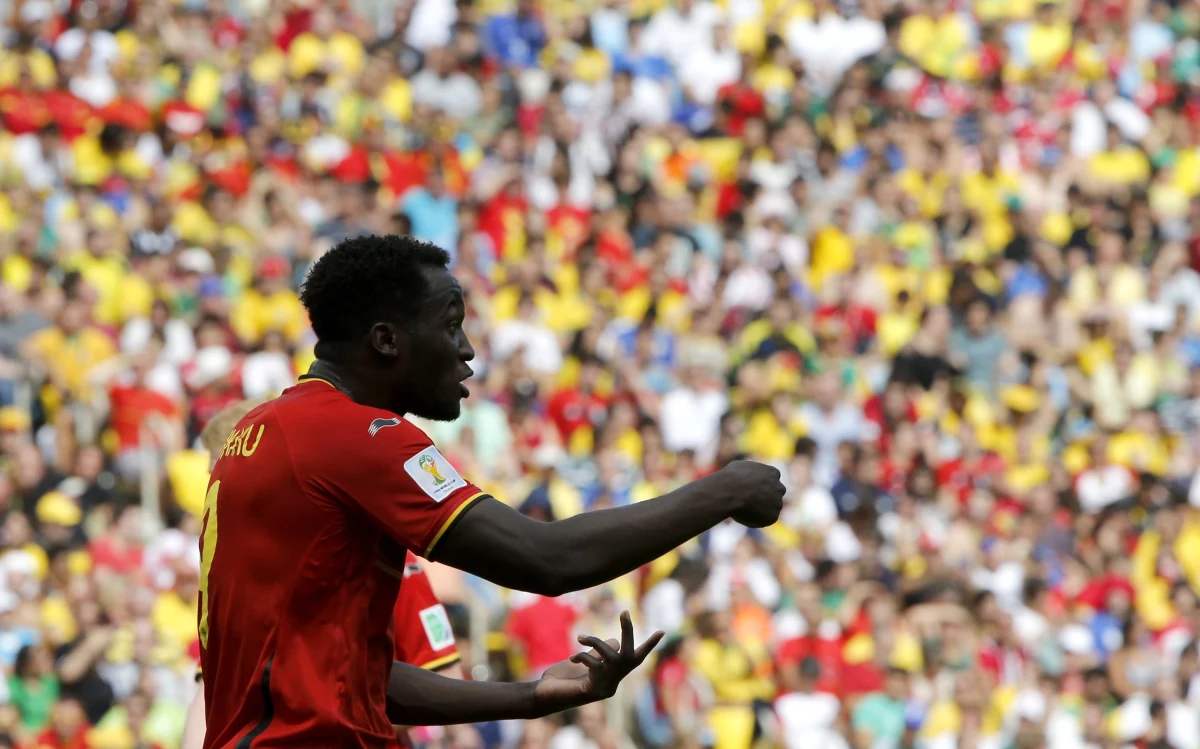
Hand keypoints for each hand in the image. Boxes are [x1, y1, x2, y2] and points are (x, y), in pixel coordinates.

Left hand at [534, 611, 662, 709]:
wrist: (544, 696)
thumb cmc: (564, 678)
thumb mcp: (587, 662)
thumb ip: (601, 653)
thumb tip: (614, 642)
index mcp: (614, 673)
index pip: (637, 657)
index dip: (650, 645)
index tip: (663, 630)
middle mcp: (614, 681)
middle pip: (629, 654)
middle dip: (628, 631)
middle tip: (625, 612)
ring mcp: (605, 686)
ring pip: (609, 655)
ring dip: (594, 643)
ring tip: (580, 638)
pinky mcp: (593, 689)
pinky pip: (593, 665)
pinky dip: (583, 657)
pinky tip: (573, 659)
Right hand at [712, 459, 784, 527]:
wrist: (729, 492)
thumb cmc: (730, 478)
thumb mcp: (740, 467)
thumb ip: (750, 472)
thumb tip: (746, 476)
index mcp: (772, 473)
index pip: (772, 479)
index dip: (762, 484)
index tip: (753, 488)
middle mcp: (779, 487)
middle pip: (775, 493)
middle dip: (766, 497)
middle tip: (751, 501)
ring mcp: (777, 502)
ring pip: (771, 508)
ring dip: (761, 509)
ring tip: (742, 508)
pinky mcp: (773, 516)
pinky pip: (765, 520)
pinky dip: (757, 520)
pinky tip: (743, 515)